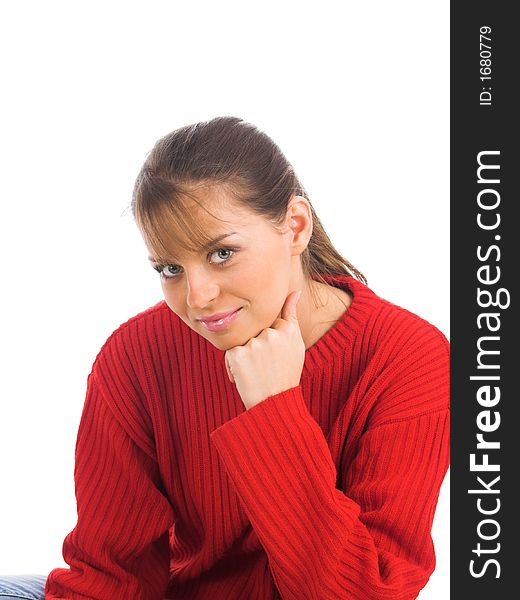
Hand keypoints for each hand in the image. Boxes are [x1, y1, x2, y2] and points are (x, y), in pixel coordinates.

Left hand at [224, 290, 304, 409]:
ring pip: (243, 340)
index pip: (271, 321)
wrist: (274, 404)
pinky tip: (246, 376)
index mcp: (288, 330)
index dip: (270, 341)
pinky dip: (234, 365)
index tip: (275, 356)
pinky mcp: (238, 353)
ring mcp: (255, 343)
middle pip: (256, 330)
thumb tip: (294, 291)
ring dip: (245, 356)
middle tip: (267, 368)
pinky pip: (231, 352)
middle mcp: (272, 334)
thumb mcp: (295, 344)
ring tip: (258, 373)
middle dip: (257, 347)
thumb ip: (291, 316)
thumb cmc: (285, 373)